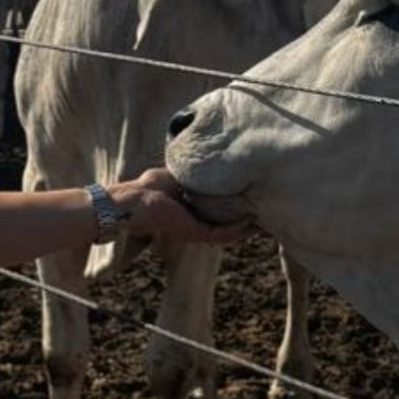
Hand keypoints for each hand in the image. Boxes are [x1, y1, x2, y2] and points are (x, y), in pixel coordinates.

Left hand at [109, 168, 255, 245]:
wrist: (133, 201)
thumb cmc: (148, 187)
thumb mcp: (176, 175)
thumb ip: (193, 175)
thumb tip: (209, 164)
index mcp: (191, 210)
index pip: (218, 211)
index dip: (234, 205)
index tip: (252, 195)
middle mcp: (195, 223)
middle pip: (227, 224)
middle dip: (245, 219)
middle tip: (265, 211)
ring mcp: (196, 230)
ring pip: (229, 233)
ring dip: (246, 227)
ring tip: (265, 221)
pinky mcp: (196, 233)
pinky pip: (223, 235)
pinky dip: (238, 229)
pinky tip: (251, 222)